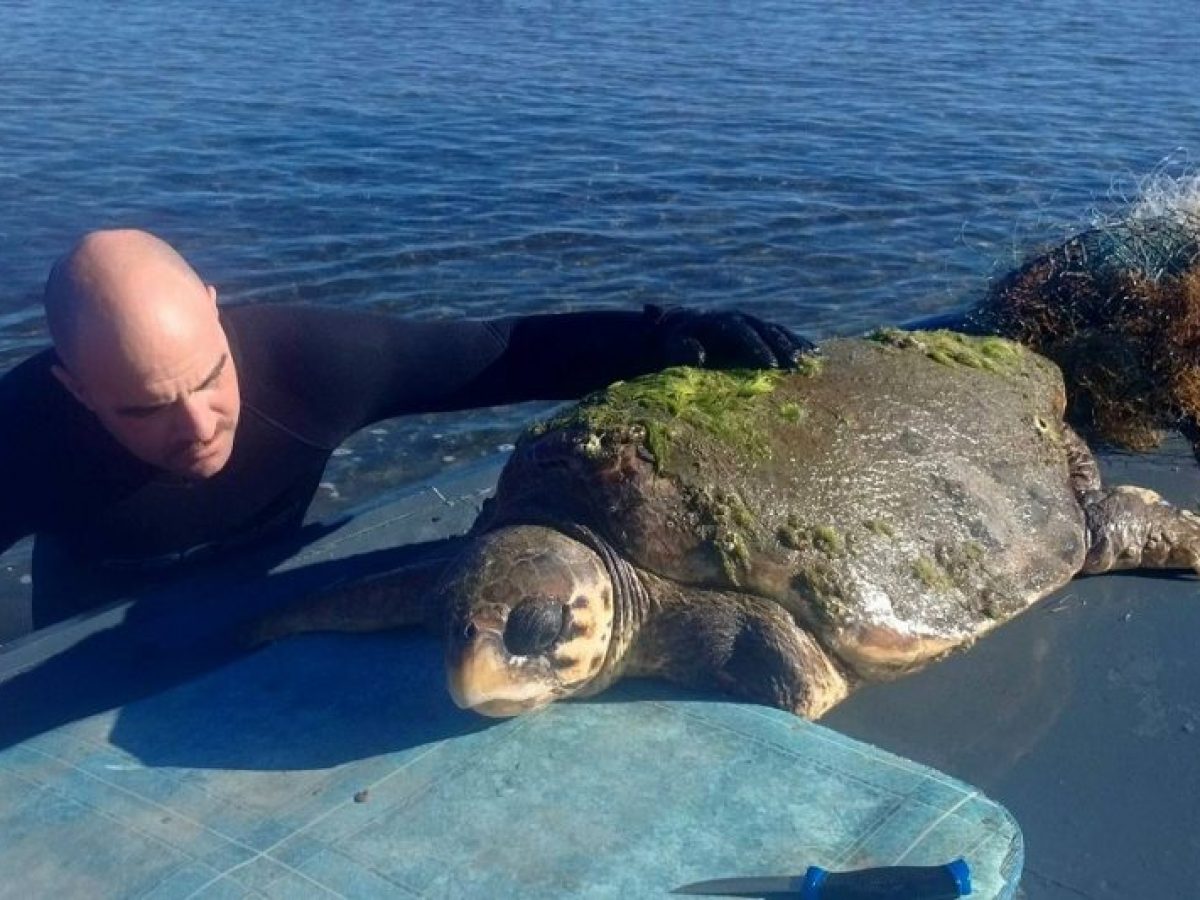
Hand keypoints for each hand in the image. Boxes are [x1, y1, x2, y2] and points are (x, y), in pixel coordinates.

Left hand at [646, 304, 816, 369]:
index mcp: (717, 320)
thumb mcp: (672, 346)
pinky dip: (797, 342)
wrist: (674, 331)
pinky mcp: (756, 332)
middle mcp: (737, 318)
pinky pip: (780, 335)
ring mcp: (748, 323)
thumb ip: (682, 348)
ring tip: (811, 361)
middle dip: (781, 346)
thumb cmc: (672, 345)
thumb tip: (698, 354)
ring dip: (794, 344)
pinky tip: (814, 355)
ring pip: (775, 330)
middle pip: (763, 329)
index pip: (740, 330)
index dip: (756, 346)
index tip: (770, 365)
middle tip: (797, 365)